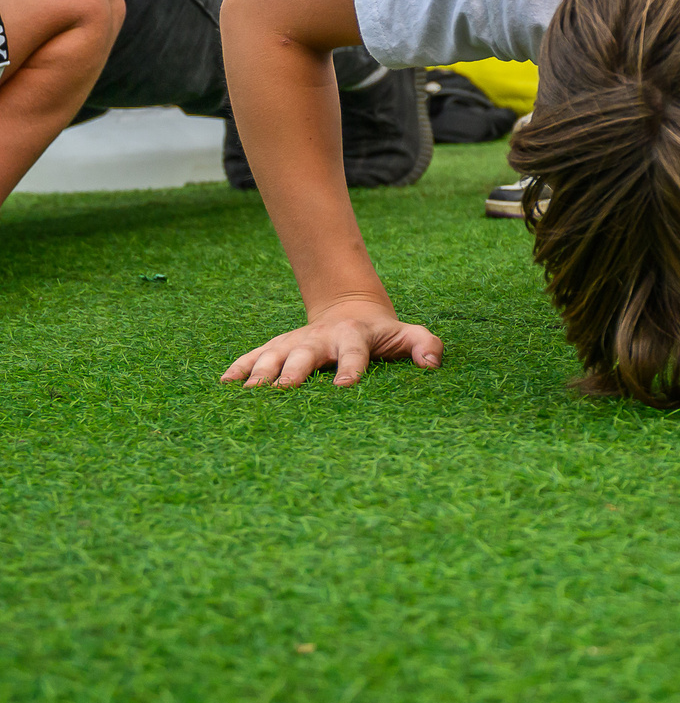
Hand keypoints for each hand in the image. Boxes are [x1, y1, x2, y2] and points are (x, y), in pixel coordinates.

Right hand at [222, 299, 442, 389]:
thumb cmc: (383, 332)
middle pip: (305, 355)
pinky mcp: (277, 346)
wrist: (350, 308)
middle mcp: (321, 338)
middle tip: (282, 392)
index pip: (355, 352)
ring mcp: (295, 341)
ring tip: (247, 394)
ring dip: (260, 373)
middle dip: (293, 372)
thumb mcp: (408, 334)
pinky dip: (238, 368)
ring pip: (274, 355)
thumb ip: (426, 345)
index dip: (352, 368)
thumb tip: (432, 363)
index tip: (346, 387)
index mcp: (354, 336)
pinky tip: (224, 385)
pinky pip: (253, 356)